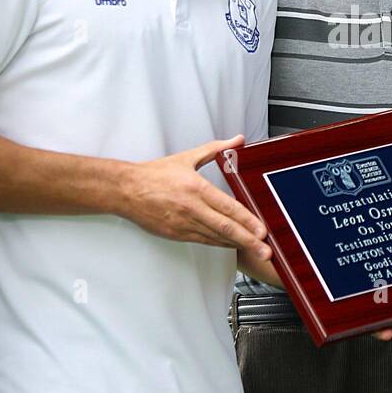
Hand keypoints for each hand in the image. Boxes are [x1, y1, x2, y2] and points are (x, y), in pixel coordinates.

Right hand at [120, 136, 269, 259]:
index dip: (247, 221)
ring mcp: (183, 224)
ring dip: (236, 245)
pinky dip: (219, 244)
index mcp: (196, 188)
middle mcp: (191, 209)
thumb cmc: (154, 174)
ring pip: (215, 238)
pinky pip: (203, 241)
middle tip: (265, 251)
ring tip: (255, 251)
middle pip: (225, 228)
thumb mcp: (187, 157)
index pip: (228, 208)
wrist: (125, 190)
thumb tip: (238, 140)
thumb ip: (216, 149)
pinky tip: (232, 245)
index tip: (262, 230)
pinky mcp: (175, 234)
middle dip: (248, 240)